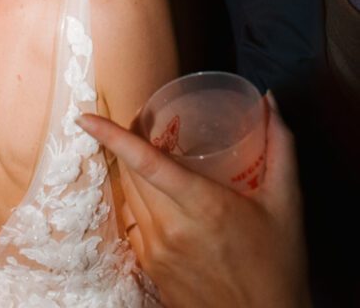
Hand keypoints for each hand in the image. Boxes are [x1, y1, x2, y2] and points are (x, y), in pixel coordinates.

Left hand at [79, 96, 310, 307]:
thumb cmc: (280, 264)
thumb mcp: (286, 202)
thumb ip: (280, 145)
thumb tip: (269, 99)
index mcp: (201, 206)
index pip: (145, 162)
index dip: (112, 136)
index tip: (84, 118)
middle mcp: (170, 229)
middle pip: (130, 173)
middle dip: (129, 143)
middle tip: (144, 123)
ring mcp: (156, 253)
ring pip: (129, 198)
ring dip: (133, 174)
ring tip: (151, 156)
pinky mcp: (151, 271)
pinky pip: (134, 224)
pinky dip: (139, 204)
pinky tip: (158, 199)